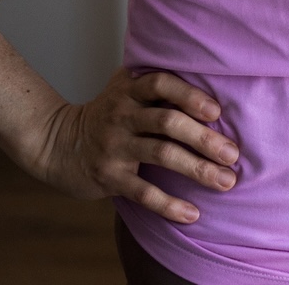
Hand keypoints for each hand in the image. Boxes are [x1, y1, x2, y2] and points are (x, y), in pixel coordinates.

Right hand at [31, 67, 238, 223]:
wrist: (56, 143)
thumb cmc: (106, 113)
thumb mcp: (124, 87)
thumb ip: (155, 81)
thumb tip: (209, 74)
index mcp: (130, 89)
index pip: (162, 84)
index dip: (189, 96)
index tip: (216, 112)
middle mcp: (123, 114)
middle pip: (168, 122)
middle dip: (204, 138)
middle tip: (232, 154)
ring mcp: (115, 146)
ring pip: (161, 155)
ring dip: (197, 170)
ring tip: (226, 181)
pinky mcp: (109, 177)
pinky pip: (143, 192)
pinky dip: (169, 204)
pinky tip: (192, 214)